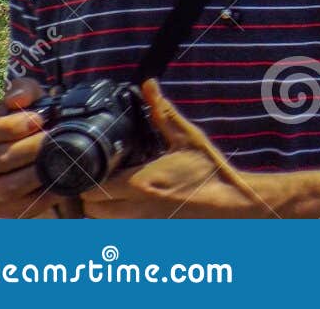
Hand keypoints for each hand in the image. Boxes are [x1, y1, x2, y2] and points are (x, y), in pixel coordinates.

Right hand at [0, 79, 55, 218]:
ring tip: (59, 159)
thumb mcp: (32, 98)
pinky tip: (59, 183)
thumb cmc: (36, 119)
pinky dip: (41, 197)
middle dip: (30, 148)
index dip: (7, 127)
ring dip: (35, 173)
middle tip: (54, 139)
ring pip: (4, 188)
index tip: (39, 119)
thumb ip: (23, 91)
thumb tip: (17, 99)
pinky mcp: (2, 208)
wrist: (53, 144)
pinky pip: (16, 210)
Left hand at [81, 81, 268, 218]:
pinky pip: (118, 234)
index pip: (91, 189)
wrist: (231, 202)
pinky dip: (116, 223)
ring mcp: (141, 226)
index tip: (96, 166)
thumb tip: (149, 86)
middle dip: (89, 195)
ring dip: (100, 211)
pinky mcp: (148, 234)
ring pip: (100, 225)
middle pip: (89, 211)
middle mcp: (134, 208)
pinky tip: (129, 208)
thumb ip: (162, 112)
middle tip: (101, 179)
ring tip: (112, 195)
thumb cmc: (210, 170)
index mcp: (140, 183)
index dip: (88, 178)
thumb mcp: (187, 137)